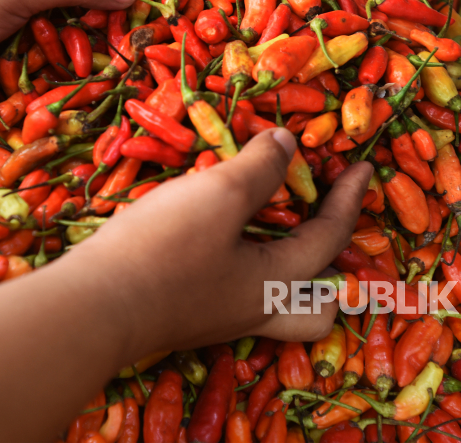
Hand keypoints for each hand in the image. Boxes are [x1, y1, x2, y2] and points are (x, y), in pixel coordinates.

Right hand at [0, 129, 371, 441]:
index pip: (330, 236)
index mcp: (275, 282)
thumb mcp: (219, 195)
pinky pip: (236, 291)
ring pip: (275, 302)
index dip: (350, 196)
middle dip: (332, 273)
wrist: (94, 305)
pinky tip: (222, 234)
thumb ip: (259, 169)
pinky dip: (245, 261)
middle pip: (317, 309)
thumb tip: (286, 144)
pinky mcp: (187, 311)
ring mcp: (220, 316)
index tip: (366, 167)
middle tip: (323, 229)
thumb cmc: (165, 250)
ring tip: (275, 224)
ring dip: (287, 265)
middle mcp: (255, 308)